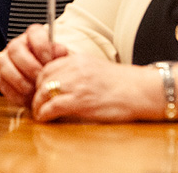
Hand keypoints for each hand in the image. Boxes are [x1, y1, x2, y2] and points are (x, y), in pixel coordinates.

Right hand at [0, 23, 67, 106]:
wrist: (44, 84)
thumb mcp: (59, 61)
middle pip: (15, 48)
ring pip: (3, 64)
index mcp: (33, 37)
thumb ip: (60, 55)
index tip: (48, 60)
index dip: (41, 46)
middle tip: (39, 77)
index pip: (34, 32)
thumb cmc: (51, 69)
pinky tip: (26, 98)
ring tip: (32, 90)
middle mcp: (17, 45)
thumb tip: (59, 50)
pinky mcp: (0, 76)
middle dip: (28, 65)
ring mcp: (5, 60)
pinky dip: (14, 92)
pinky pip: (1, 82)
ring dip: (19, 79)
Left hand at [31, 53, 159, 122]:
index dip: (40, 79)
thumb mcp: (96, 67)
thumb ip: (78, 70)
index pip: (48, 66)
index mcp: (78, 60)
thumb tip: (63, 80)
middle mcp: (75, 69)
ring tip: (39, 111)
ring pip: (45, 91)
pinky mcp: (81, 101)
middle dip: (37, 91)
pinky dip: (44, 113)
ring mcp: (77, 84)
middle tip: (37, 102)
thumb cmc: (123, 83)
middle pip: (43, 77)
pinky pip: (53, 106)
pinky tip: (44, 117)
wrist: (141, 91)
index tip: (40, 89)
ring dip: (38, 103)